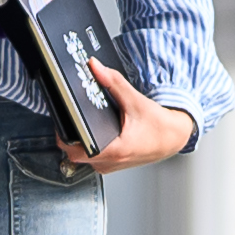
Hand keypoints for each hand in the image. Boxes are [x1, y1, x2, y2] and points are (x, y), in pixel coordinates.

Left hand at [60, 87, 193, 177]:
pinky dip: (88, 145)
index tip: (61, 120)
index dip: (63, 135)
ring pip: (80, 157)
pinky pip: (90, 158)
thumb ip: (113, 83)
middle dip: (68, 135)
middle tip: (70, 117)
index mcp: (114, 150)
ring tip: (81, 123)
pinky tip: (93, 132)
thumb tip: (95, 68)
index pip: (74, 149)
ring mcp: (109, 166)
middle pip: (73, 153)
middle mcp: (109, 162)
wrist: (172, 138)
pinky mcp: (111, 165)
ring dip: (77, 141)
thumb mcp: (135, 101)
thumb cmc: (159, 126)